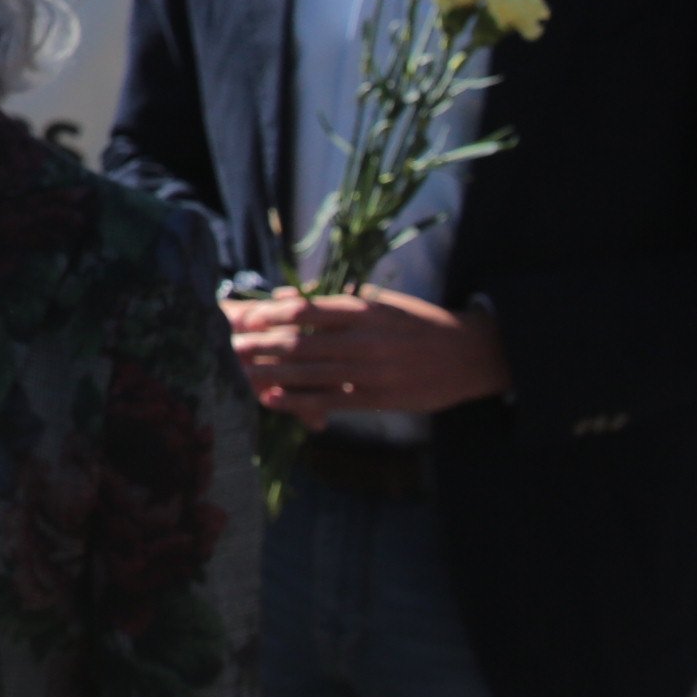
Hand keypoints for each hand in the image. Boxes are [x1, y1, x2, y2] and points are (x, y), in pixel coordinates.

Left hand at [223, 289, 508, 426]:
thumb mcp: (379, 302)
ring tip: (237, 373)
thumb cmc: (418, 324)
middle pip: (301, 343)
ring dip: (270, 373)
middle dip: (260, 346)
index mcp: (363, 310)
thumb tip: (284, 296)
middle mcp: (364, 339)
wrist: (470, 354)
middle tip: (226, 347)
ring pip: (310, 372)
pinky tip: (272, 400)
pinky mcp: (378, 398)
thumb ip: (332, 301)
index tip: (244, 317)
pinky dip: (298, 400)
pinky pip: (330, 400)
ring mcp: (371, 370)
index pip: (307, 310)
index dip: (271, 314)